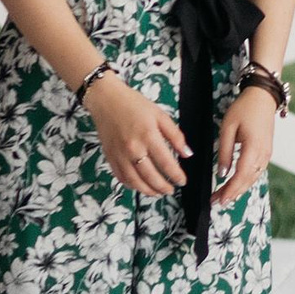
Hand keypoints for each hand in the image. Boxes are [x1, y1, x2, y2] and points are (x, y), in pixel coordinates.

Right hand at [84, 74, 188, 198]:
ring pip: (135, 181)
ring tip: (158, 193)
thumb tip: (187, 153)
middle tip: (171, 190)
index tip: (183, 181)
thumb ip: (175, 136)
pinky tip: (140, 186)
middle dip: (163, 187)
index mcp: (149, 136)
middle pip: (150, 176)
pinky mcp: (110, 157)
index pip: (166, 163)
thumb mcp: (160, 115)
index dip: (176, 175)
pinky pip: (121, 177)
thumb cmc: (134, 105)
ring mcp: (120, 155)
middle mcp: (133, 148)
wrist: (106, 100)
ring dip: (148, 191)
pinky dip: (131, 185)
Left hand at [213, 86, 276, 204]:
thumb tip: (222, 174)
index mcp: (254, 148)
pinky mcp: (266, 152)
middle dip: (232, 193)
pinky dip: (245, 181)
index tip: (219, 200)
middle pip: (248, 181)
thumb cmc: (244, 109)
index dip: (230, 190)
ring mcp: (267, 154)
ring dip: (238, 189)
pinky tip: (236, 184)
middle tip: (216, 202)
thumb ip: (225, 152)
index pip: (241, 175)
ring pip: (253, 178)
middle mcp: (263, 154)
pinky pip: (256, 172)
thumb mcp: (228, 128)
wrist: (263, 97)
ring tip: (223, 196)